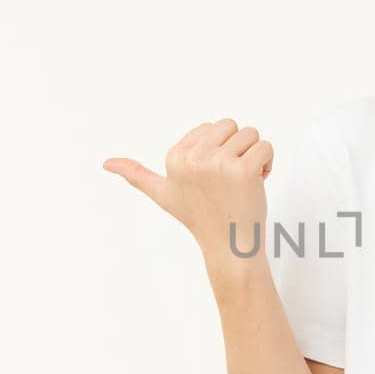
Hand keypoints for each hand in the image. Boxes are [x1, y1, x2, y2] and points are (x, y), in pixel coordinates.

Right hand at [103, 118, 273, 267]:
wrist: (228, 247)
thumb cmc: (200, 218)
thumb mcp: (163, 194)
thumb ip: (137, 175)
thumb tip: (107, 163)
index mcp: (175, 156)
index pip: (213, 127)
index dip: (220, 151)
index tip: (213, 178)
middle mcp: (193, 157)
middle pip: (232, 126)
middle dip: (238, 149)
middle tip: (231, 180)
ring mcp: (217, 163)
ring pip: (252, 134)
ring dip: (254, 157)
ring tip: (243, 183)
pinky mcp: (242, 169)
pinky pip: (266, 147)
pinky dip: (268, 164)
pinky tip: (256, 185)